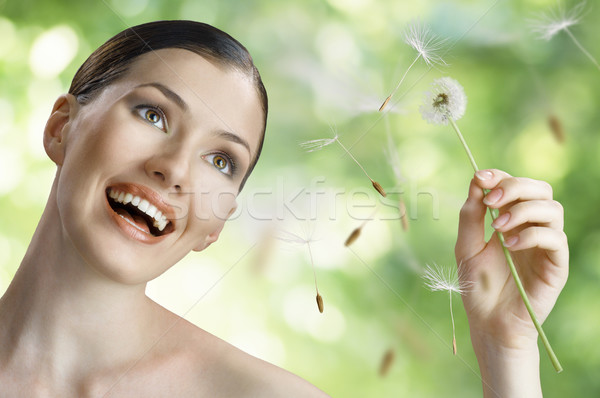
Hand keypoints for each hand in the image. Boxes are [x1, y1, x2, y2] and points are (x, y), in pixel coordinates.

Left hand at [455, 169, 567, 349]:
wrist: (488, 322)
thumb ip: (470, 216)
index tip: (480, 178)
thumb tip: (476, 183)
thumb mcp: (466, 247)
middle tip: (491, 202)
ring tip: (497, 227)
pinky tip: (509, 245)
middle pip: (540, 189)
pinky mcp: (556, 264)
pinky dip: (531, 234)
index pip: (515, 185)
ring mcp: (546, 245)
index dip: (500, 176)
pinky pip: (555, 238)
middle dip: (514, 187)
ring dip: (522, 210)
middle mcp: (532, 227)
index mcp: (511, 219)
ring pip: (552, 208)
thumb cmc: (478, 286)